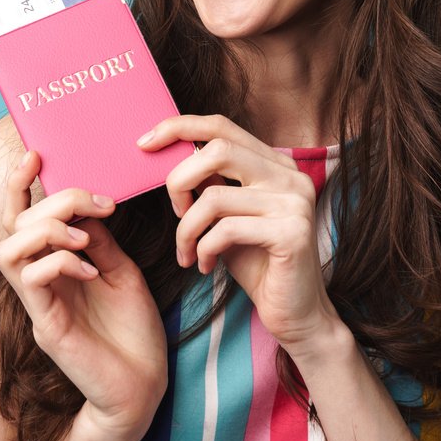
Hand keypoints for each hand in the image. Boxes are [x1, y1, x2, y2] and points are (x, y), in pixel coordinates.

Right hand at [0, 149, 167, 440]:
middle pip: (15, 225)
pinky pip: (32, 280)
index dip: (19, 184)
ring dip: (46, 230)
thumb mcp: (121, 271)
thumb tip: (88, 203)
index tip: (38, 155)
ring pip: (8, 250)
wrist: (145, 386)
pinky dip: (59, 262)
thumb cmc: (134, 333)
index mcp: (54, 266)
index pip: (21, 217)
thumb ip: (100, 239)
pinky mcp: (47, 326)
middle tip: (96, 203)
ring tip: (84, 237)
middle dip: (53, 201)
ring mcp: (39, 305)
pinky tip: (89, 269)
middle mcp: (38, 282)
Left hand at [137, 114, 345, 352]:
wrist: (296, 314)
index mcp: (275, 165)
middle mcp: (291, 176)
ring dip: (186, 229)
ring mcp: (295, 202)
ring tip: (186, 251)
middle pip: (217, 149)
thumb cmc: (258, 264)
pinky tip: (204, 265)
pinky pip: (226, 230)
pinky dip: (204, 249)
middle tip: (174, 213)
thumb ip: (211, 184)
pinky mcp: (292, 233)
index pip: (222, 126)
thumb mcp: (227, 217)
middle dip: (179, 181)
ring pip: (214, 196)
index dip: (179, 127)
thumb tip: (171, 154)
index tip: (145, 143)